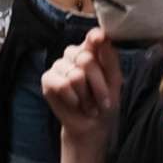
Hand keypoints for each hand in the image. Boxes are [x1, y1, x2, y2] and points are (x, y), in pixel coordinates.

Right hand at [41, 30, 122, 150]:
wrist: (92, 126)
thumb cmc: (105, 101)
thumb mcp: (115, 81)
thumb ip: (110, 58)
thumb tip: (102, 36)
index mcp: (91, 50)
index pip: (93, 36)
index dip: (96, 37)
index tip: (100, 39)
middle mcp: (73, 54)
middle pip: (86, 60)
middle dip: (98, 85)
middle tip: (103, 101)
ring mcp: (59, 65)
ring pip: (75, 76)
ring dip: (86, 97)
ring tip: (89, 105)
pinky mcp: (47, 79)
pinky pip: (62, 85)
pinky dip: (72, 99)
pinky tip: (75, 103)